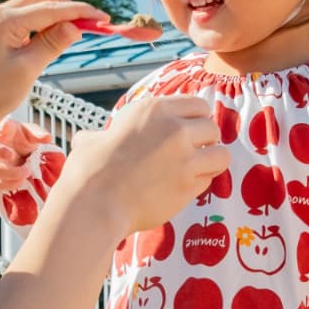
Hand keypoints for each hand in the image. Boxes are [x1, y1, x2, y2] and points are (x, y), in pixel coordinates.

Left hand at [0, 0, 106, 135]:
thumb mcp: (28, 69)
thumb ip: (53, 44)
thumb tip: (76, 26)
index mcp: (5, 20)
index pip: (52, 8)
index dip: (80, 12)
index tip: (104, 18)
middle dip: (69, 8)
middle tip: (92, 26)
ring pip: (35, 6)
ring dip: (58, 16)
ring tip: (78, 34)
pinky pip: (27, 20)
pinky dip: (45, 25)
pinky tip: (56, 39)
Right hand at [0, 116, 51, 193]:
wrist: (19, 151)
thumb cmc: (21, 138)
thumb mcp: (31, 133)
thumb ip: (38, 134)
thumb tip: (48, 138)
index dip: (2, 131)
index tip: (8, 130)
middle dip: (8, 165)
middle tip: (27, 169)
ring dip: (12, 176)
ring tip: (27, 173)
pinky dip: (11, 184)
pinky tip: (22, 181)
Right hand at [59, 96, 225, 235]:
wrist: (95, 203)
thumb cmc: (88, 171)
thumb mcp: (92, 140)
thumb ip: (101, 136)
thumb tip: (88, 140)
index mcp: (154, 110)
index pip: (198, 105)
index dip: (194, 120)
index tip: (186, 132)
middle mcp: (175, 129)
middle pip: (212, 128)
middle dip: (204, 141)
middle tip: (190, 154)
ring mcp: (186, 158)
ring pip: (221, 154)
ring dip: (210, 162)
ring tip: (195, 170)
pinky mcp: (189, 186)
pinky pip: (208, 180)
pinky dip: (199, 184)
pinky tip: (181, 188)